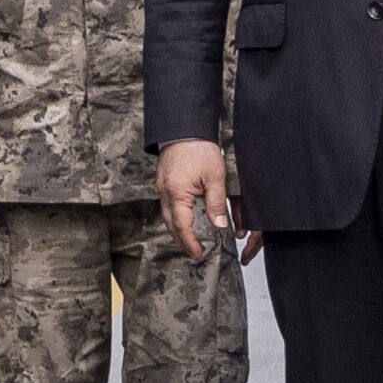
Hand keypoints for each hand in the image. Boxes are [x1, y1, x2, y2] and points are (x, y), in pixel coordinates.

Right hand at [156, 138, 251, 262]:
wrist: (184, 128)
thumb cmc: (199, 148)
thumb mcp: (214, 177)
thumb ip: (217, 203)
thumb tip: (220, 225)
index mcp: (177, 193)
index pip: (182, 227)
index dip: (190, 243)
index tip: (198, 254)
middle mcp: (165, 192)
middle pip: (171, 225)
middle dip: (182, 241)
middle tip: (194, 253)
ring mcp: (162, 188)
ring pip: (167, 217)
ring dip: (178, 231)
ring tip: (190, 241)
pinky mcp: (163, 183)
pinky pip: (167, 206)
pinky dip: (175, 218)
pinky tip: (184, 220)